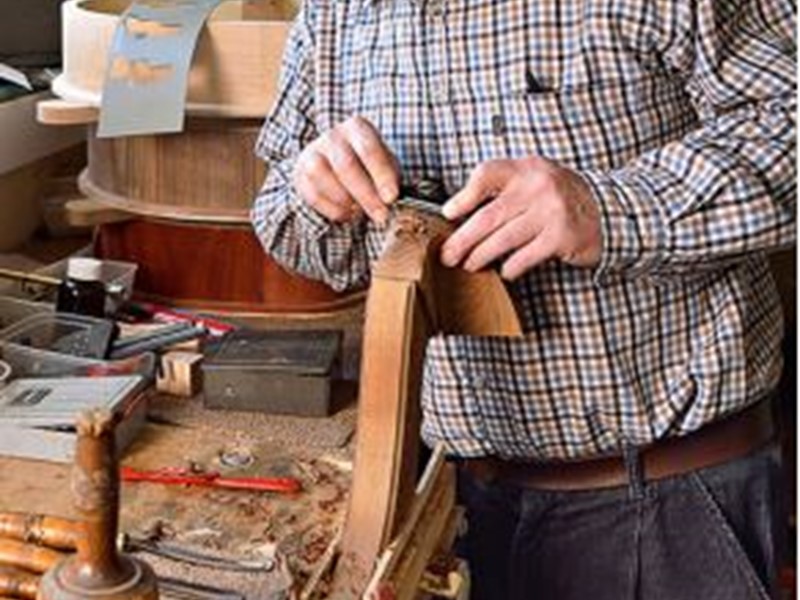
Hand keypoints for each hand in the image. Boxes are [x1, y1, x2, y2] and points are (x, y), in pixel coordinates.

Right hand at [292, 116, 399, 224]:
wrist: (337, 166)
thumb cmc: (369, 166)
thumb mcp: (385, 165)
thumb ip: (389, 179)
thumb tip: (388, 200)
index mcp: (357, 127)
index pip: (368, 149)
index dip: (381, 174)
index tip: (391, 198)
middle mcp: (332, 136)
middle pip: (345, 164)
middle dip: (366, 194)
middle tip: (381, 216)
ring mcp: (313, 153)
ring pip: (324, 177)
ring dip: (346, 201)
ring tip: (361, 210)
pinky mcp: (300, 173)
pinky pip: (314, 195)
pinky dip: (333, 209)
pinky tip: (347, 212)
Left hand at [440, 157, 602, 279]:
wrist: (605, 210)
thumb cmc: (557, 199)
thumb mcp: (532, 181)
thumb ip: (502, 190)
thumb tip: (458, 215)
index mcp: (525, 169)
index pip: (487, 175)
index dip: (464, 195)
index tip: (448, 213)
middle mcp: (538, 186)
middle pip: (488, 216)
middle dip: (462, 239)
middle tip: (448, 255)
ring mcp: (551, 211)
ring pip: (503, 239)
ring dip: (480, 256)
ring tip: (468, 265)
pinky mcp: (561, 237)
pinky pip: (525, 256)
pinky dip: (510, 267)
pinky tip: (504, 271)